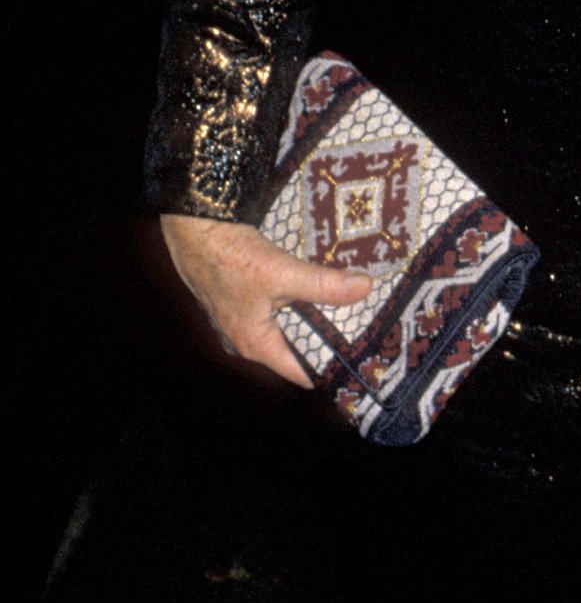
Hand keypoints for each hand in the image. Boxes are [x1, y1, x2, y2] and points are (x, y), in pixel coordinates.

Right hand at [159, 213, 371, 385]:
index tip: (362, 360)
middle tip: (363, 330)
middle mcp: (244, 341)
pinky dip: (293, 306)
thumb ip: (323, 285)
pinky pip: (273, 314)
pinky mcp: (236, 302)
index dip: (331, 368)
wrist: (193, 229)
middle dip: (325, 340)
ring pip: (284, 330)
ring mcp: (237, 323)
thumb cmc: (230, 256)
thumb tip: (364, 288)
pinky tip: (311, 290)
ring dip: (310, 320)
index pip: (302, 374)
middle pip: (295, 351)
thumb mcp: (282, 272)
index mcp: (256, 345)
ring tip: (345, 310)